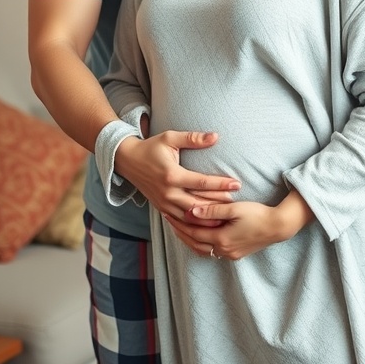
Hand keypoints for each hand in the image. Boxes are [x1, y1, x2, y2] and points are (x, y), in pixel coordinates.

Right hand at [114, 131, 240, 224]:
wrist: (127, 161)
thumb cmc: (151, 147)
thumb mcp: (170, 138)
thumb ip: (193, 138)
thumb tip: (216, 137)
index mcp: (172, 175)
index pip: (202, 183)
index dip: (221, 184)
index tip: (237, 184)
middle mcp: (168, 192)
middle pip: (199, 204)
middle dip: (219, 205)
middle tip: (237, 203)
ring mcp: (164, 203)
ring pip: (190, 217)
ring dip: (208, 218)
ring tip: (226, 217)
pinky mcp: (161, 209)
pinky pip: (181, 222)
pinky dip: (195, 225)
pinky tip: (208, 226)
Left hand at [164, 190, 313, 260]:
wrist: (279, 226)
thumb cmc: (258, 214)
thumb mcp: (234, 208)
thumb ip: (211, 210)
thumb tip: (190, 211)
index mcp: (222, 239)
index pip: (193, 233)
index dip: (179, 224)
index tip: (168, 213)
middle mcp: (224, 250)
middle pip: (195, 244)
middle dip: (181, 232)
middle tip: (169, 220)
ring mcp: (230, 254)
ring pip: (203, 250)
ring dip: (190, 240)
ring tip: (179, 228)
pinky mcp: (236, 253)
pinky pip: (212, 251)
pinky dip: (201, 244)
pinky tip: (198, 235)